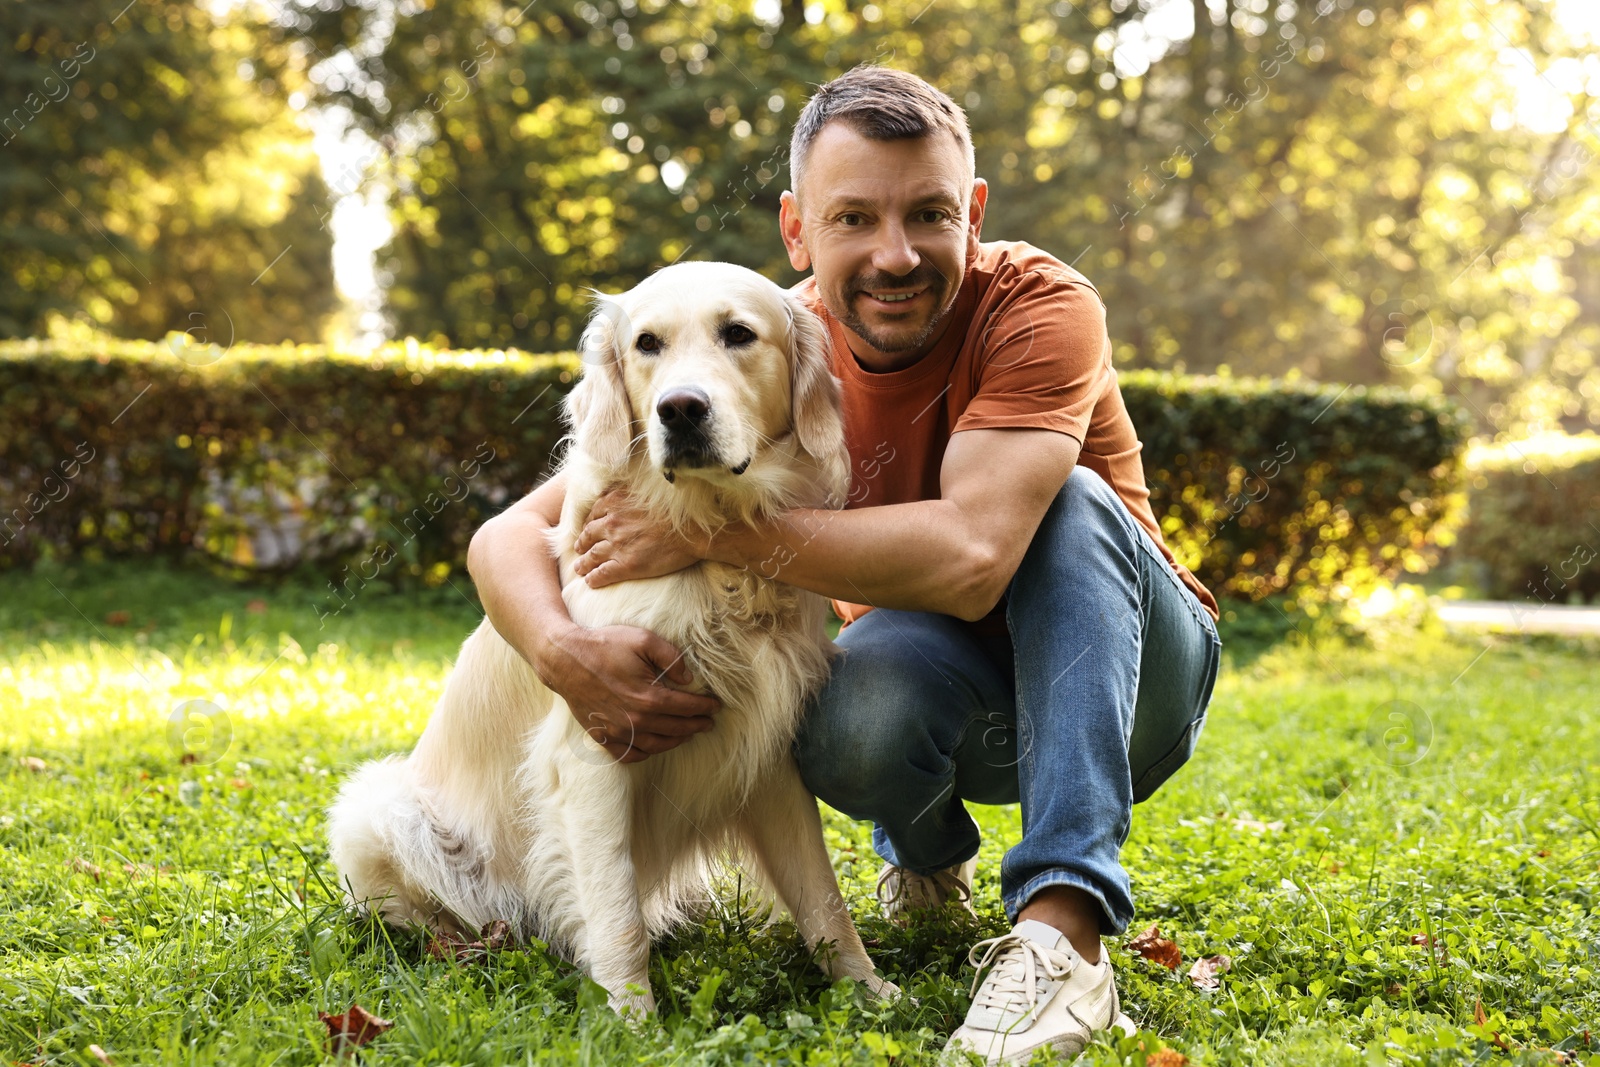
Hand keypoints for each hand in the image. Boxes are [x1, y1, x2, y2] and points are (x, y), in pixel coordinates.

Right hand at [539, 622, 719, 762]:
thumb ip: (671, 657)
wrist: (565, 659)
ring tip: (687, 734)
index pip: (686, 708)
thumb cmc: (604, 646)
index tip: (716, 706)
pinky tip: (654, 745)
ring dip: (676, 741)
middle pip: (675, 729)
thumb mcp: (643, 639)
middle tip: (708, 722)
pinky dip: (645, 754)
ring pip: (656, 745)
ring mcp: (618, 732)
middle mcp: (635, 720)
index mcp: (648, 697)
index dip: (705, 708)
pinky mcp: (603, 737)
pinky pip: (629, 755)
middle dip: (696, 726)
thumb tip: (687, 678)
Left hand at [574, 487, 705, 586]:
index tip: (588, 528)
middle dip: (582, 543)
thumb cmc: (678, 510)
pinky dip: (593, 578)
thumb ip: (631, 491)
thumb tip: (621, 490)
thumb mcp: (648, 490)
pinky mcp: (626, 565)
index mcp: (616, 502)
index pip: (594, 514)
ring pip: (592, 556)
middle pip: (588, 535)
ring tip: (579, 568)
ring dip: (583, 563)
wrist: (693, 531)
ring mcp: (617, 545)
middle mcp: (612, 523)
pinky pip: (602, 574)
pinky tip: (590, 582)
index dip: (589, 523)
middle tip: (579, 549)